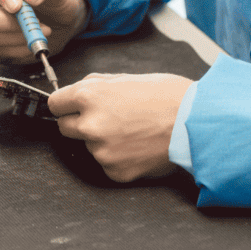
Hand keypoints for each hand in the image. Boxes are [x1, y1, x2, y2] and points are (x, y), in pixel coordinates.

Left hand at [49, 73, 193, 182]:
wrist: (195, 122)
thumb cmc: (167, 95)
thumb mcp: (127, 78)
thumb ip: (97, 85)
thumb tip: (76, 91)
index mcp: (90, 96)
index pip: (55, 104)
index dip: (65, 104)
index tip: (70, 106)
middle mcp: (90, 124)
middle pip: (65, 127)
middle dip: (80, 122)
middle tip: (108, 117)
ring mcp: (101, 151)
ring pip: (89, 145)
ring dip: (102, 140)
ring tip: (132, 130)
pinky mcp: (115, 171)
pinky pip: (106, 163)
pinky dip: (117, 157)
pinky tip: (137, 145)